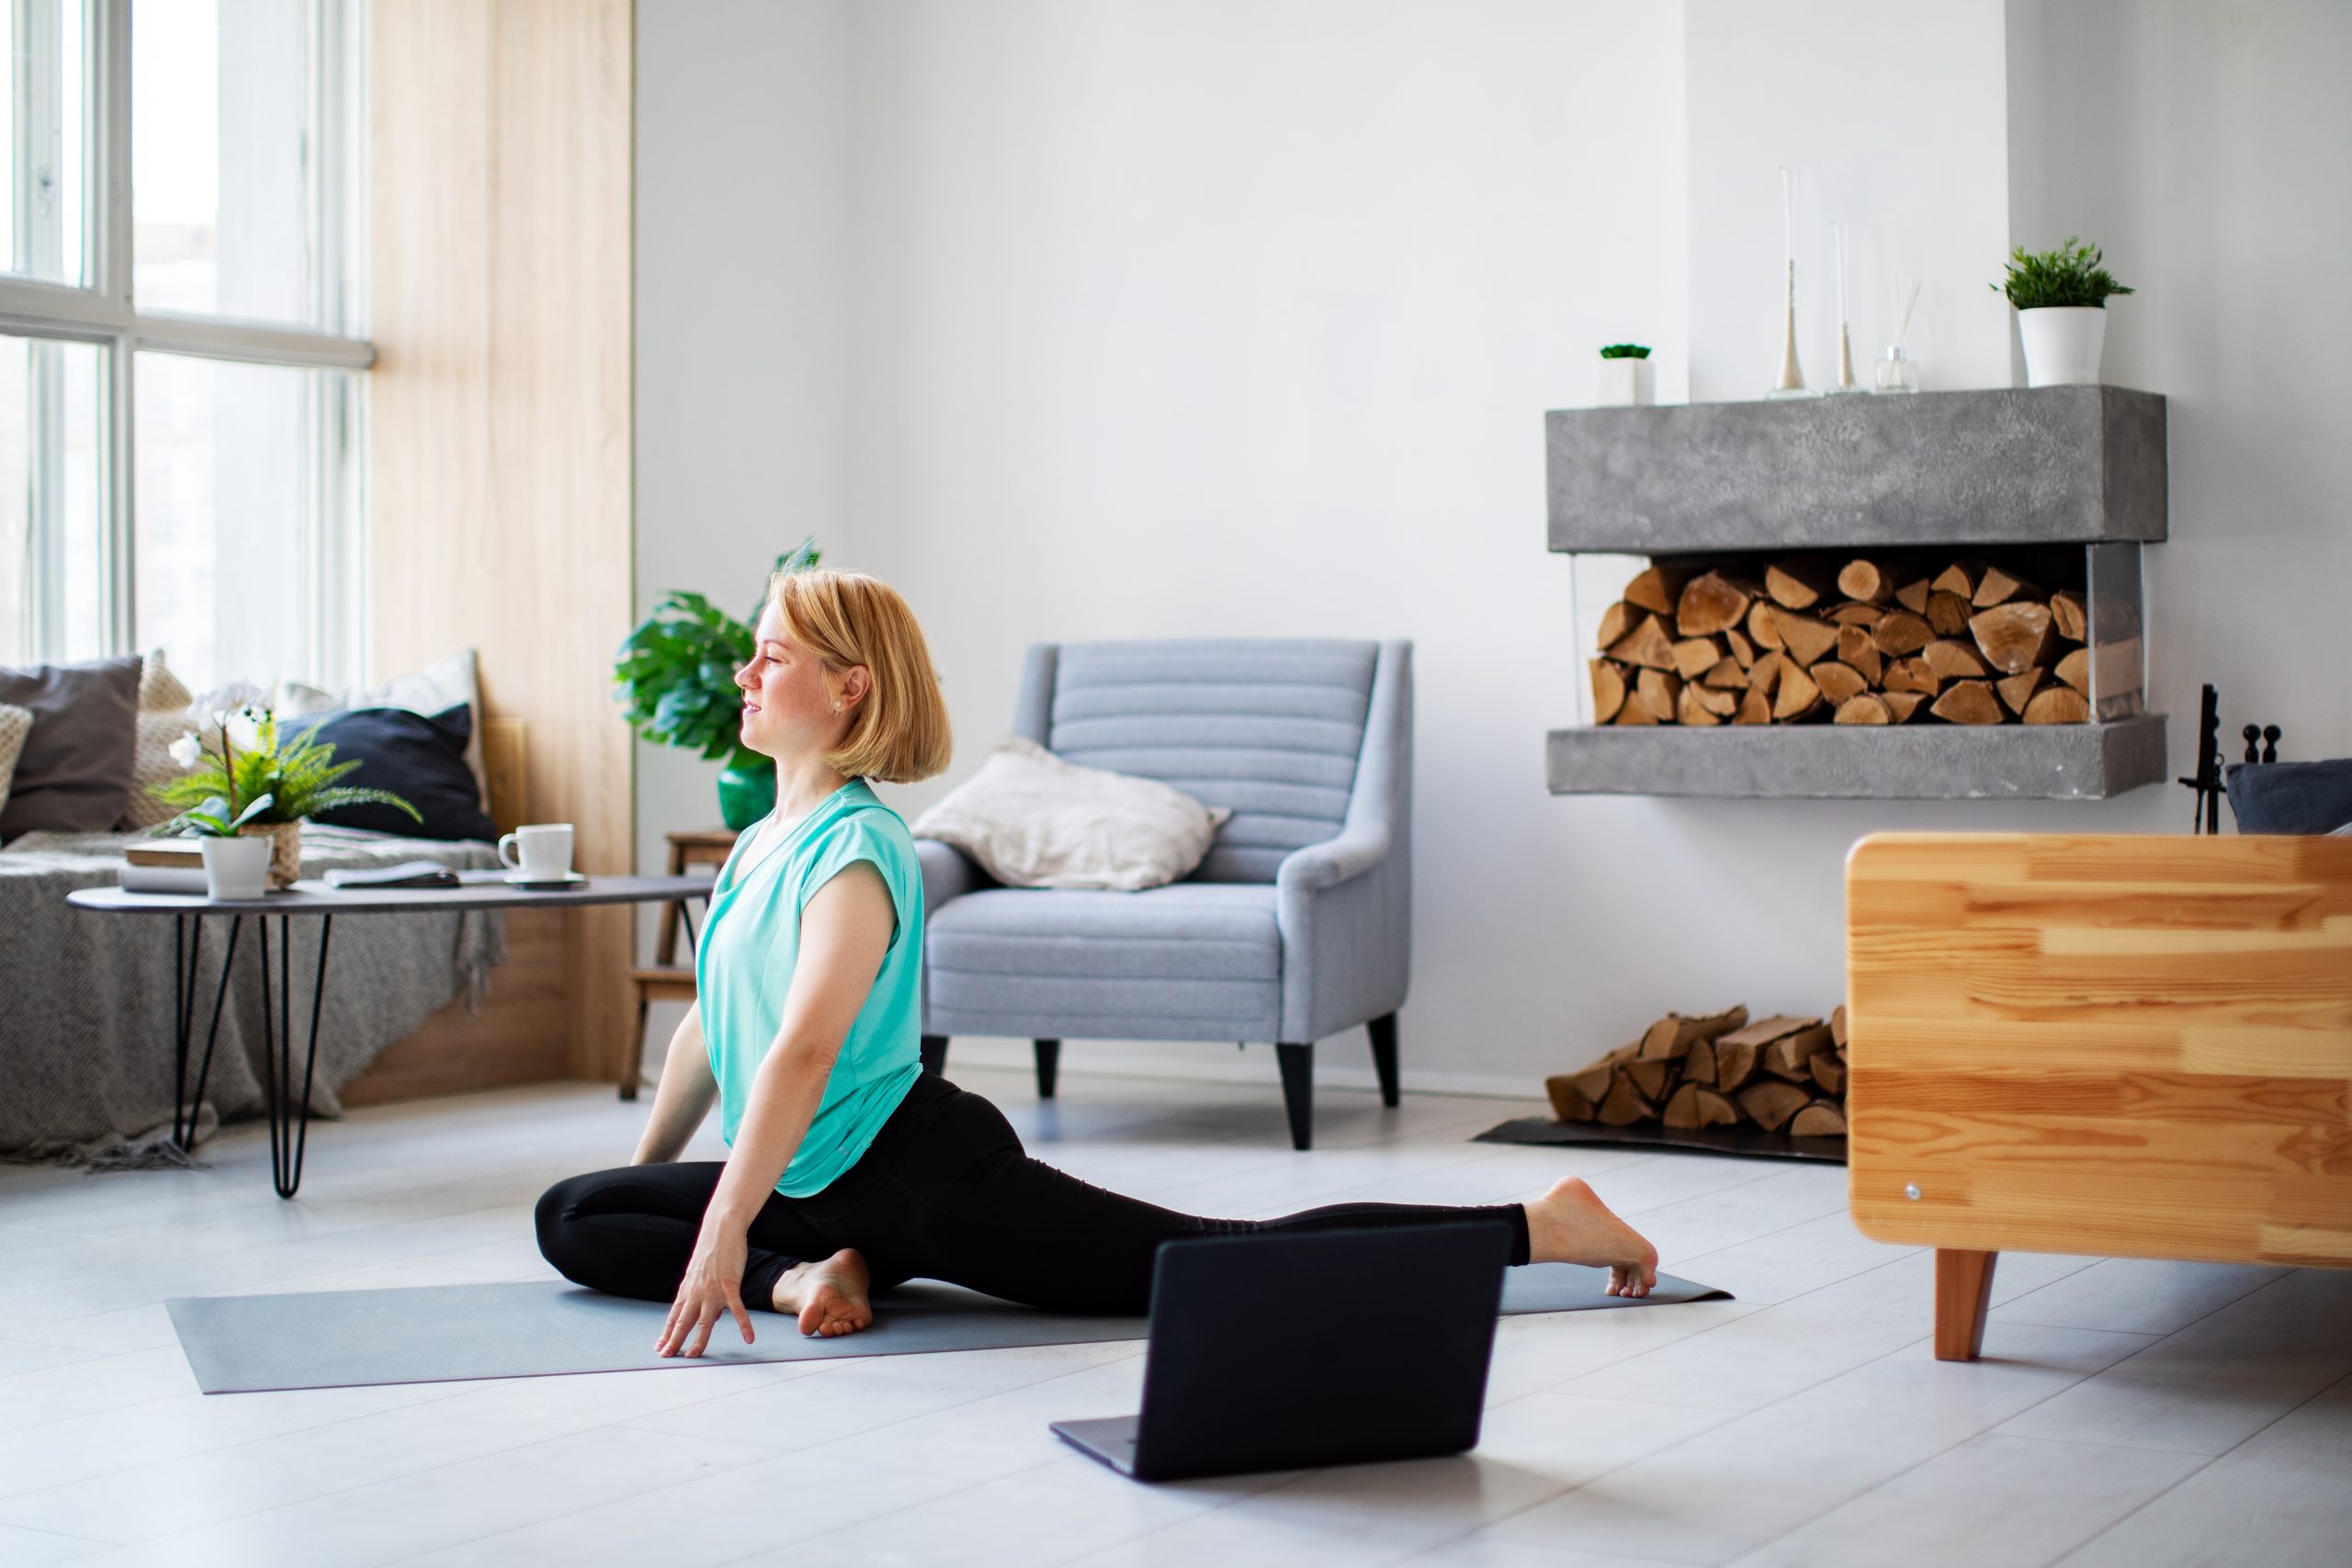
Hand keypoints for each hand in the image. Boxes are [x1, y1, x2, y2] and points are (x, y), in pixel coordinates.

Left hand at [657, 1220, 754, 1356]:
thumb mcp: (701, 1274)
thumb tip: (714, 1317)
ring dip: (698, 1340)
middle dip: (673, 1340)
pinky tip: (749, 1338)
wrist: (721, 1229)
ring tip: (693, 1356)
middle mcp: (696, 1292)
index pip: (674, 1316)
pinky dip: (743, 1325)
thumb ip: (704, 1296)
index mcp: (688, 1289)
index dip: (667, 1333)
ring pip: (703, 1321)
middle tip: (666, 1356)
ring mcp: (712, 1290)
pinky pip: (737, 1309)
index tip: (659, 1347)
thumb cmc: (713, 1250)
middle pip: (682, 1321)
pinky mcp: (729, 1285)